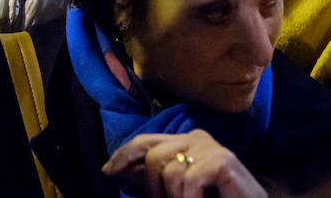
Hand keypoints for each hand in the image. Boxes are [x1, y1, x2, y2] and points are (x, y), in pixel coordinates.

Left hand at [103, 129, 266, 197]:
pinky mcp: (222, 160)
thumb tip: (117, 169)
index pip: (146, 141)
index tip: (108, 171)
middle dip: (152, 189)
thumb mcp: (180, 191)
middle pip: (152, 155)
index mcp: (184, 142)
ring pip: (168, 170)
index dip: (124, 155)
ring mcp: (210, 146)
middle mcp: (196, 138)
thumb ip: (155, 179)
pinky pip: (189, 180)